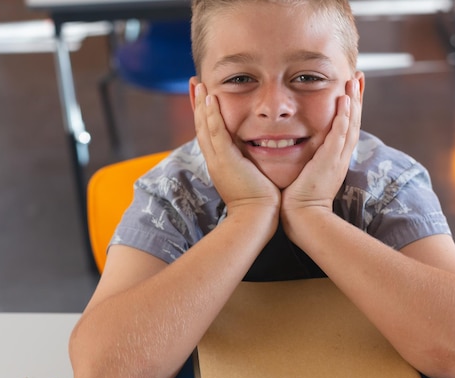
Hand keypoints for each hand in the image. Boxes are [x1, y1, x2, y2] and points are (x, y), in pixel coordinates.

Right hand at [193, 83, 280, 213]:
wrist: (256, 218)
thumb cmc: (260, 202)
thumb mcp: (251, 177)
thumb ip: (251, 164)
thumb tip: (257, 156)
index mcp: (220, 163)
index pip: (209, 133)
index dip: (204, 114)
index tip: (203, 96)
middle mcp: (215, 160)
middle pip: (200, 126)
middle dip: (196, 104)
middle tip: (194, 83)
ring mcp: (218, 160)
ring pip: (204, 127)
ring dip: (200, 104)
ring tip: (198, 84)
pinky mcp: (226, 161)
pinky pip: (216, 133)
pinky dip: (211, 116)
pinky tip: (210, 99)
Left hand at [281, 78, 361, 213]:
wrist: (302, 218)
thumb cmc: (298, 200)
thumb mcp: (306, 175)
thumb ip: (306, 161)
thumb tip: (296, 150)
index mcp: (334, 160)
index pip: (346, 129)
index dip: (350, 109)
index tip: (350, 90)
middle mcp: (340, 157)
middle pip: (354, 122)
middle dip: (357, 98)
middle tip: (358, 77)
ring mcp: (337, 159)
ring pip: (351, 125)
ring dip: (353, 102)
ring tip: (354, 81)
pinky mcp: (329, 161)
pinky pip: (340, 135)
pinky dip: (343, 117)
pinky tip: (344, 101)